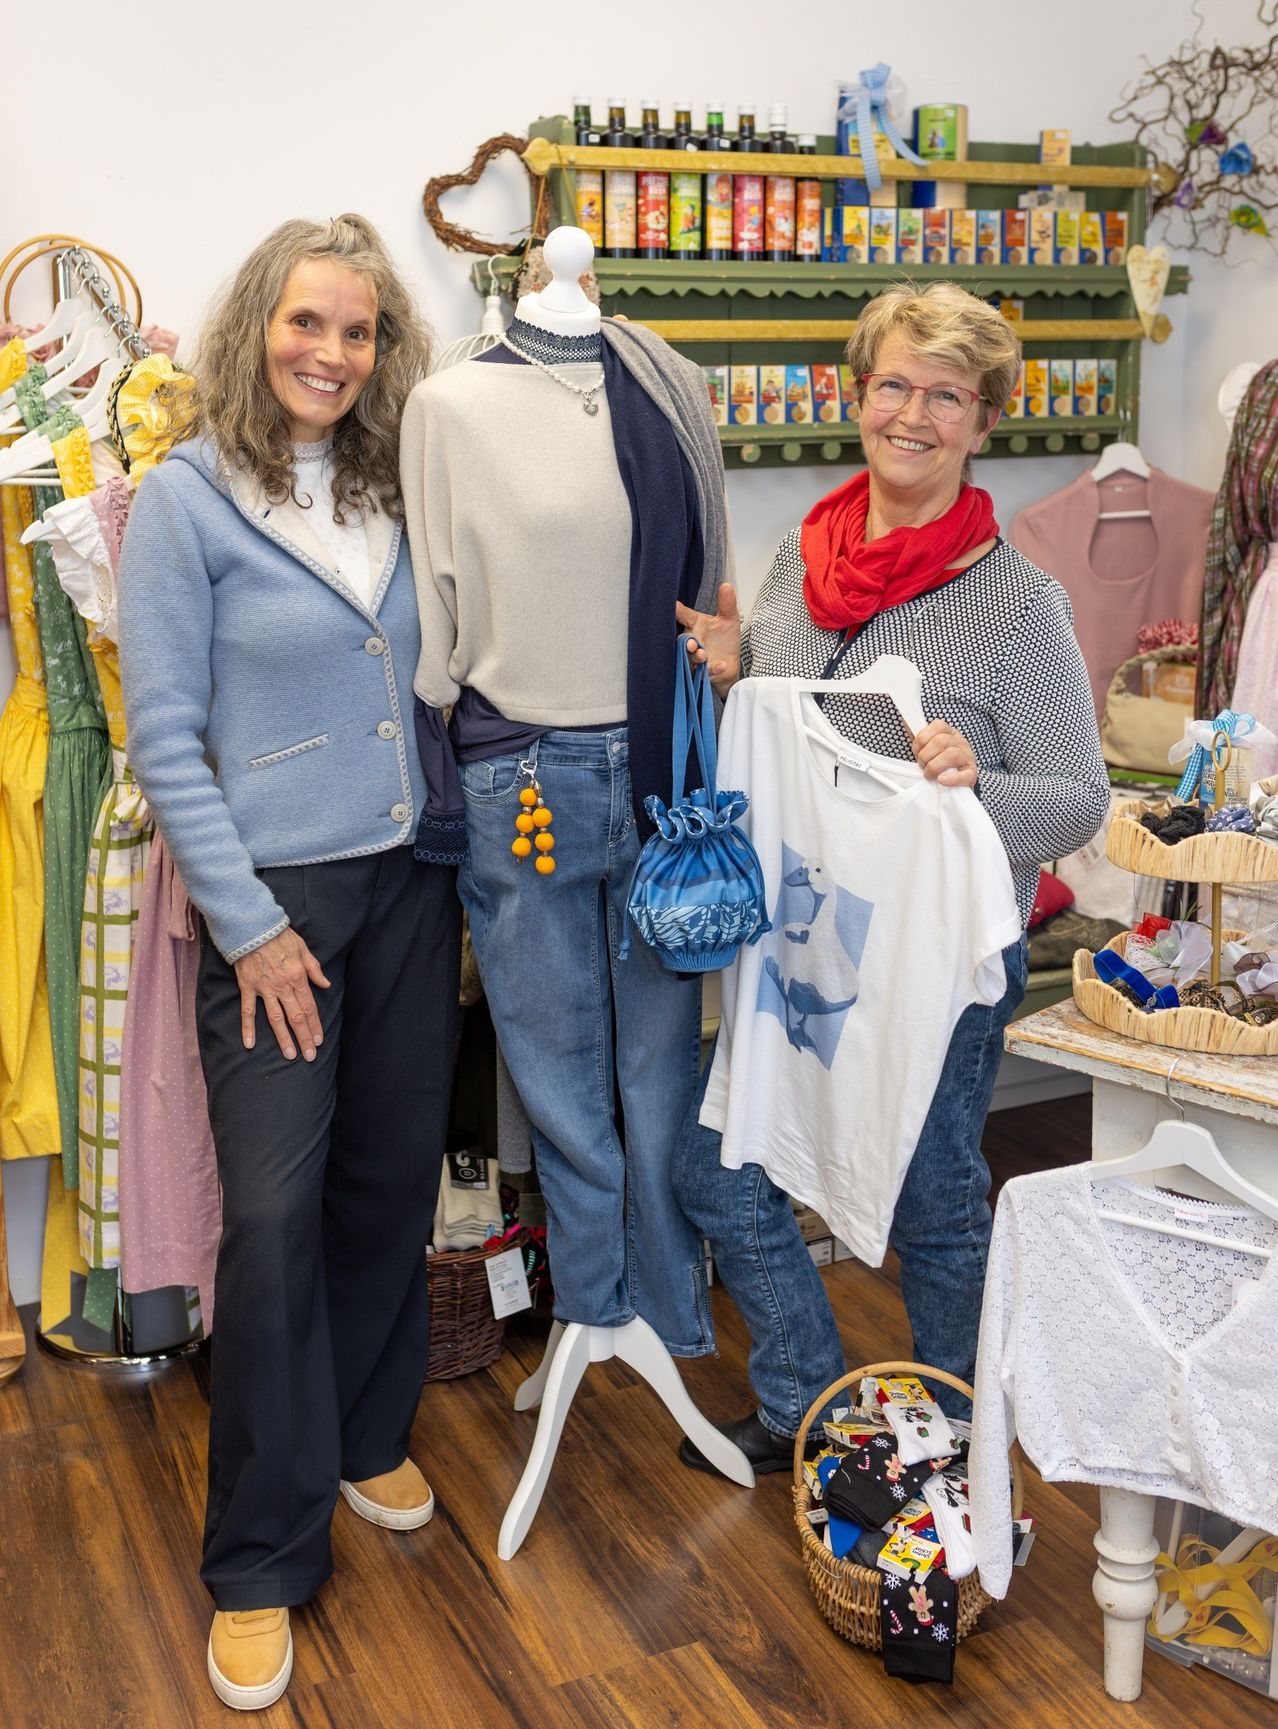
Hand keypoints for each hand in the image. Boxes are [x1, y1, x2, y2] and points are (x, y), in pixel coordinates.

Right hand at [234, 929, 330, 1061]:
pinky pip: (247, 1011)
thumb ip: (314, 969)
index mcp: (298, 978)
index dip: (315, 1025)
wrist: (253, 926)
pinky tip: (250, 1044)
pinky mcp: (247, 988)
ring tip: (290, 1055)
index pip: (309, 1008)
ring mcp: (264, 989)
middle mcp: (283, 987)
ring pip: (276, 1019)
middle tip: (310, 1057)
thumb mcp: (303, 948)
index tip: (319, 1041)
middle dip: (304, 1038)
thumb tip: (326, 985)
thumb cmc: (279, 936)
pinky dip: (248, 1028)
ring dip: (283, 1039)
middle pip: (296, 1018)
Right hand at [675, 582, 741, 698]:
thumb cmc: (725, 640)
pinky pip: (707, 672)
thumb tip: (726, 585)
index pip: (684, 615)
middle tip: (690, 643)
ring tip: (702, 655)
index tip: (672, 606)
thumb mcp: (729, 619)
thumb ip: (727, 604)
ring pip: (691, 658)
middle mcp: (692, 641)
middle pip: (684, 640)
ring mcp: (697, 658)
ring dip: (697, 656)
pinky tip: (721, 666)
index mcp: (696, 625)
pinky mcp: (705, 672)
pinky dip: (714, 669)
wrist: (730, 664)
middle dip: (686, 642)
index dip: (677, 611)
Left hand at [912, 720, 977, 788]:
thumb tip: (905, 721)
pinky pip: (965, 775)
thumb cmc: (939, 764)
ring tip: (929, 774)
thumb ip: (919, 738)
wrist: (957, 782)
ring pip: (951, 754)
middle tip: (922, 765)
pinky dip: (951, 778)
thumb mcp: (929, 748)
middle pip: (941, 741)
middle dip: (925, 755)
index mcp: (950, 733)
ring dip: (934, 766)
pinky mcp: (972, 775)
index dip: (922, 739)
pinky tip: (941, 780)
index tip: (917, 751)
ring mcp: (968, 758)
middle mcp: (960, 742)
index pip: (938, 725)